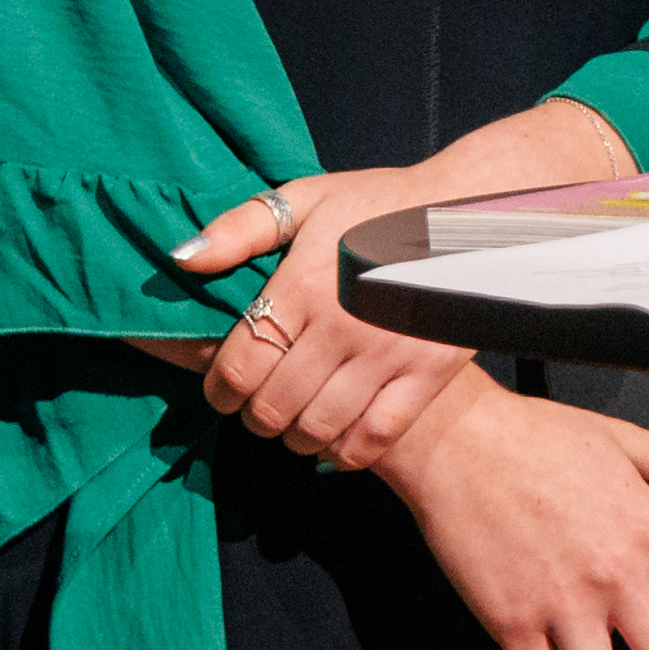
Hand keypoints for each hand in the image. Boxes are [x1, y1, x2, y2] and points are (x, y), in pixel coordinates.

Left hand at [167, 169, 488, 475]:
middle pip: (273, 407)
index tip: (220, 393)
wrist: (467, 215)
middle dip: (254, 417)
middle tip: (257, 410)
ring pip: (319, 429)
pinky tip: (336, 438)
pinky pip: (374, 438)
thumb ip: (239, 228)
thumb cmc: (377, 205)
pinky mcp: (427, 374)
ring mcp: (387, 354)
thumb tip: (181, 260)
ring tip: (293, 426)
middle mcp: (341, 325)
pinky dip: (346, 451)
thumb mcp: (306, 198)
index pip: (238, 366)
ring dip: (295, 438)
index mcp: (303, 284)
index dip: (219, 392)